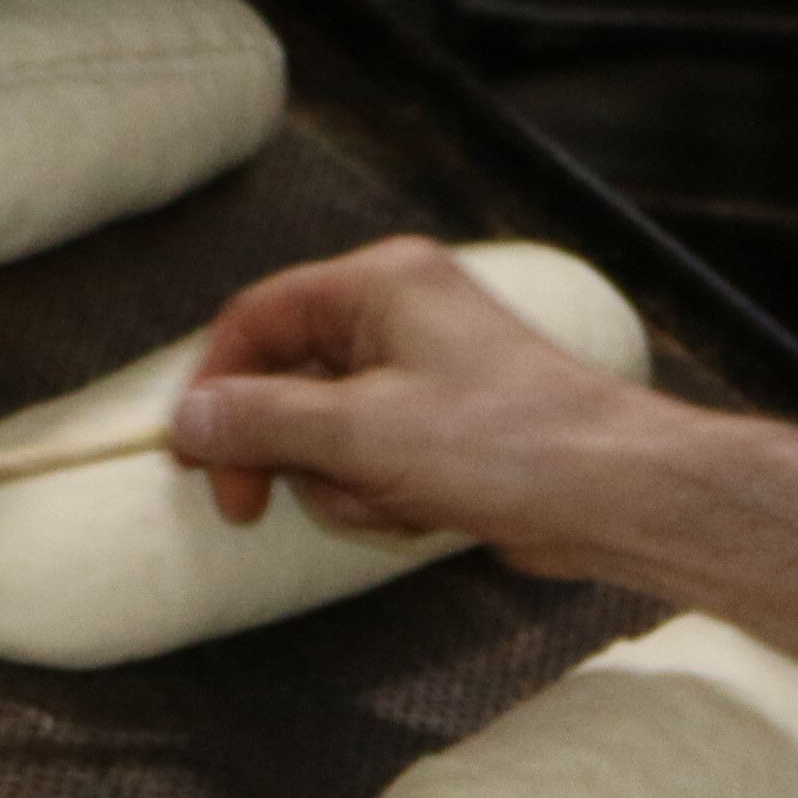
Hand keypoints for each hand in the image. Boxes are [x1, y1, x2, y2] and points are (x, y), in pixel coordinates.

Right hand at [164, 235, 676, 560]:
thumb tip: (187, 418)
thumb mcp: (361, 432)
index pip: (258, 319)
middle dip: (286, 452)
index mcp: (381, 284)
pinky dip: (379, 497)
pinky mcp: (441, 430)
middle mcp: (400, 315)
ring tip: (394, 499)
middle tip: (252, 507)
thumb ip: (263, 422)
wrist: (610, 494)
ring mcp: (422, 373)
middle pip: (286, 382)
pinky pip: (369, 464)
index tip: (193, 455)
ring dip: (340, 484)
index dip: (216, 388)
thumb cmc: (505, 443)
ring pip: (324, 435)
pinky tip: (421, 513)